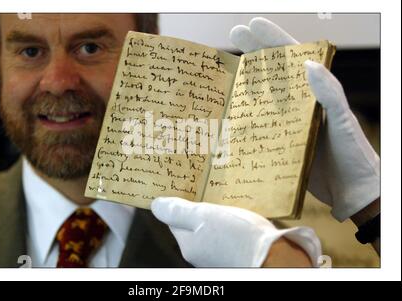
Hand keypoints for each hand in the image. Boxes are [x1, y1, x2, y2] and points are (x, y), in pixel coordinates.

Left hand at [151, 197, 320, 266]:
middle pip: (191, 224)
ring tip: (220, 197)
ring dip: (212, 214)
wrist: (273, 257)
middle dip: (195, 207)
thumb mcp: (203, 216)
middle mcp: (199, 253)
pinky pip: (224, 234)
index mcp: (187, 244)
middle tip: (203, 187)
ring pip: (208, 229)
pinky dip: (227, 223)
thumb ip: (178, 211)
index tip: (182, 185)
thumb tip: (155, 205)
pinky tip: (235, 214)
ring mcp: (216, 255)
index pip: (174, 219)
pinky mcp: (234, 253)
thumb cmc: (236, 236)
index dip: (177, 201)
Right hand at [230, 17, 379, 221]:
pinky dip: (244, 118)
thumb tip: (307, 63)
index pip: (293, 59)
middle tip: (233, 36)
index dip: (272, 40)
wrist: (352, 191)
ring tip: (225, 71)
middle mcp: (299, 104)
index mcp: (315, 93)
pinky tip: (228, 116)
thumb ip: (329, 93)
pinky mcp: (280, 142)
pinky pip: (259, 126)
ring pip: (262, 98)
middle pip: (273, 73)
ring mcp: (288, 123)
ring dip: (245, 84)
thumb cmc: (353, 154)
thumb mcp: (343, 122)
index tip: (251, 26)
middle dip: (254, 52)